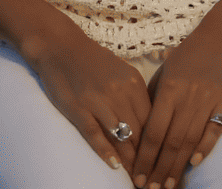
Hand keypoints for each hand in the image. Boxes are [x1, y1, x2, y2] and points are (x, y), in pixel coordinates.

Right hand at [27, 27, 151, 177]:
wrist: (60, 46)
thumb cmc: (93, 61)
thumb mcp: (121, 72)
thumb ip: (135, 96)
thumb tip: (151, 124)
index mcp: (133, 82)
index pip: (153, 119)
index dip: (158, 143)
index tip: (161, 161)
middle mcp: (119, 91)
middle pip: (139, 132)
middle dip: (146, 158)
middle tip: (150, 177)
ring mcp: (98, 100)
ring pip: (120, 137)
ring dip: (129, 161)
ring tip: (136, 179)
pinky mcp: (78, 108)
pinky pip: (95, 134)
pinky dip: (106, 151)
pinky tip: (114, 165)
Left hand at [131, 23, 221, 188]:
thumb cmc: (194, 50)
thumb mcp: (168, 66)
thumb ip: (156, 93)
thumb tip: (144, 121)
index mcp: (169, 88)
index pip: (153, 130)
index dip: (144, 156)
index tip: (137, 174)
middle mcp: (187, 96)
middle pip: (170, 141)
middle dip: (158, 168)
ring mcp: (208, 100)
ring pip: (190, 140)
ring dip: (178, 166)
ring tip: (169, 185)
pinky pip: (215, 130)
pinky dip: (205, 148)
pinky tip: (195, 163)